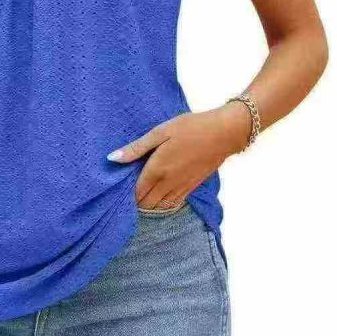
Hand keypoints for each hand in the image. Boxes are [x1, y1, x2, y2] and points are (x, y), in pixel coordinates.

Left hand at [107, 104, 249, 208]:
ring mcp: (182, 187)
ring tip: (141, 195)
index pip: (136, 192)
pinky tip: (159, 197)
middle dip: (135, 201)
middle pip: (146, 203)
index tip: (119, 188)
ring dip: (149, 205)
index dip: (126, 193)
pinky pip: (173, 204)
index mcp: (157, 169)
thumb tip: (112, 158)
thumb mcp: (160, 132)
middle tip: (128, 192)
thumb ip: (136, 148)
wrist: (224, 133)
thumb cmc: (190, 128)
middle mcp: (168, 183)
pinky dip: (163, 204)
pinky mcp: (192, 187)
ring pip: (160, 207)